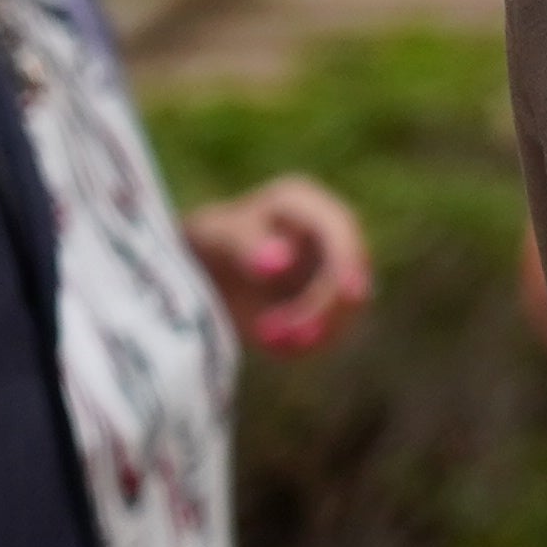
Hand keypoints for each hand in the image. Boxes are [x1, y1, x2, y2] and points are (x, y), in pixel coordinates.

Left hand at [181, 175, 371, 355]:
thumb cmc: (205, 243)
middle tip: (288, 336)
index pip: (341, 230)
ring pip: (345, 308)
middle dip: (325, 308)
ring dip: (314, 330)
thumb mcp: (215, 236)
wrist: (196, 277)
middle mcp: (326, 234)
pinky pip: (329, 331)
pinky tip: (273, 344)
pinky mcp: (324, 307)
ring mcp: (330, 272)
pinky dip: (305, 343)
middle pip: (350, 272)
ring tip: (267, 338)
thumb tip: (283, 262)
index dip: (348, 260)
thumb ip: (246, 243)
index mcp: (303, 203)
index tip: (348, 294)